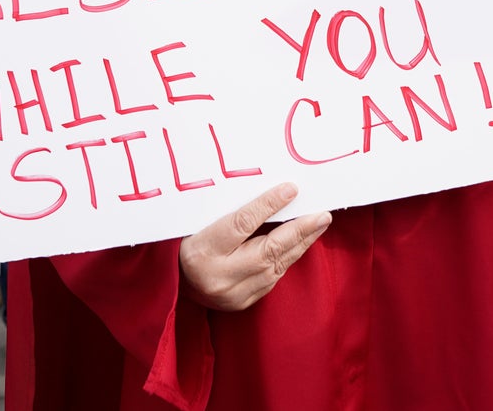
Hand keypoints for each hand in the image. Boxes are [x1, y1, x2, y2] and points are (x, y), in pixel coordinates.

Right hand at [179, 182, 331, 311]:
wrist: (169, 281)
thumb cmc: (184, 242)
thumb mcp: (198, 221)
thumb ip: (230, 212)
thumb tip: (272, 193)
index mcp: (201, 250)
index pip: (241, 224)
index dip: (268, 205)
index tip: (291, 189)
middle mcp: (217, 277)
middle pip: (267, 250)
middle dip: (299, 230)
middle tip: (323, 214)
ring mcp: (231, 295)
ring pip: (275, 266)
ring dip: (300, 244)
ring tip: (318, 225)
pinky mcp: (241, 304)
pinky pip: (271, 279)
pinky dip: (287, 259)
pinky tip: (300, 244)